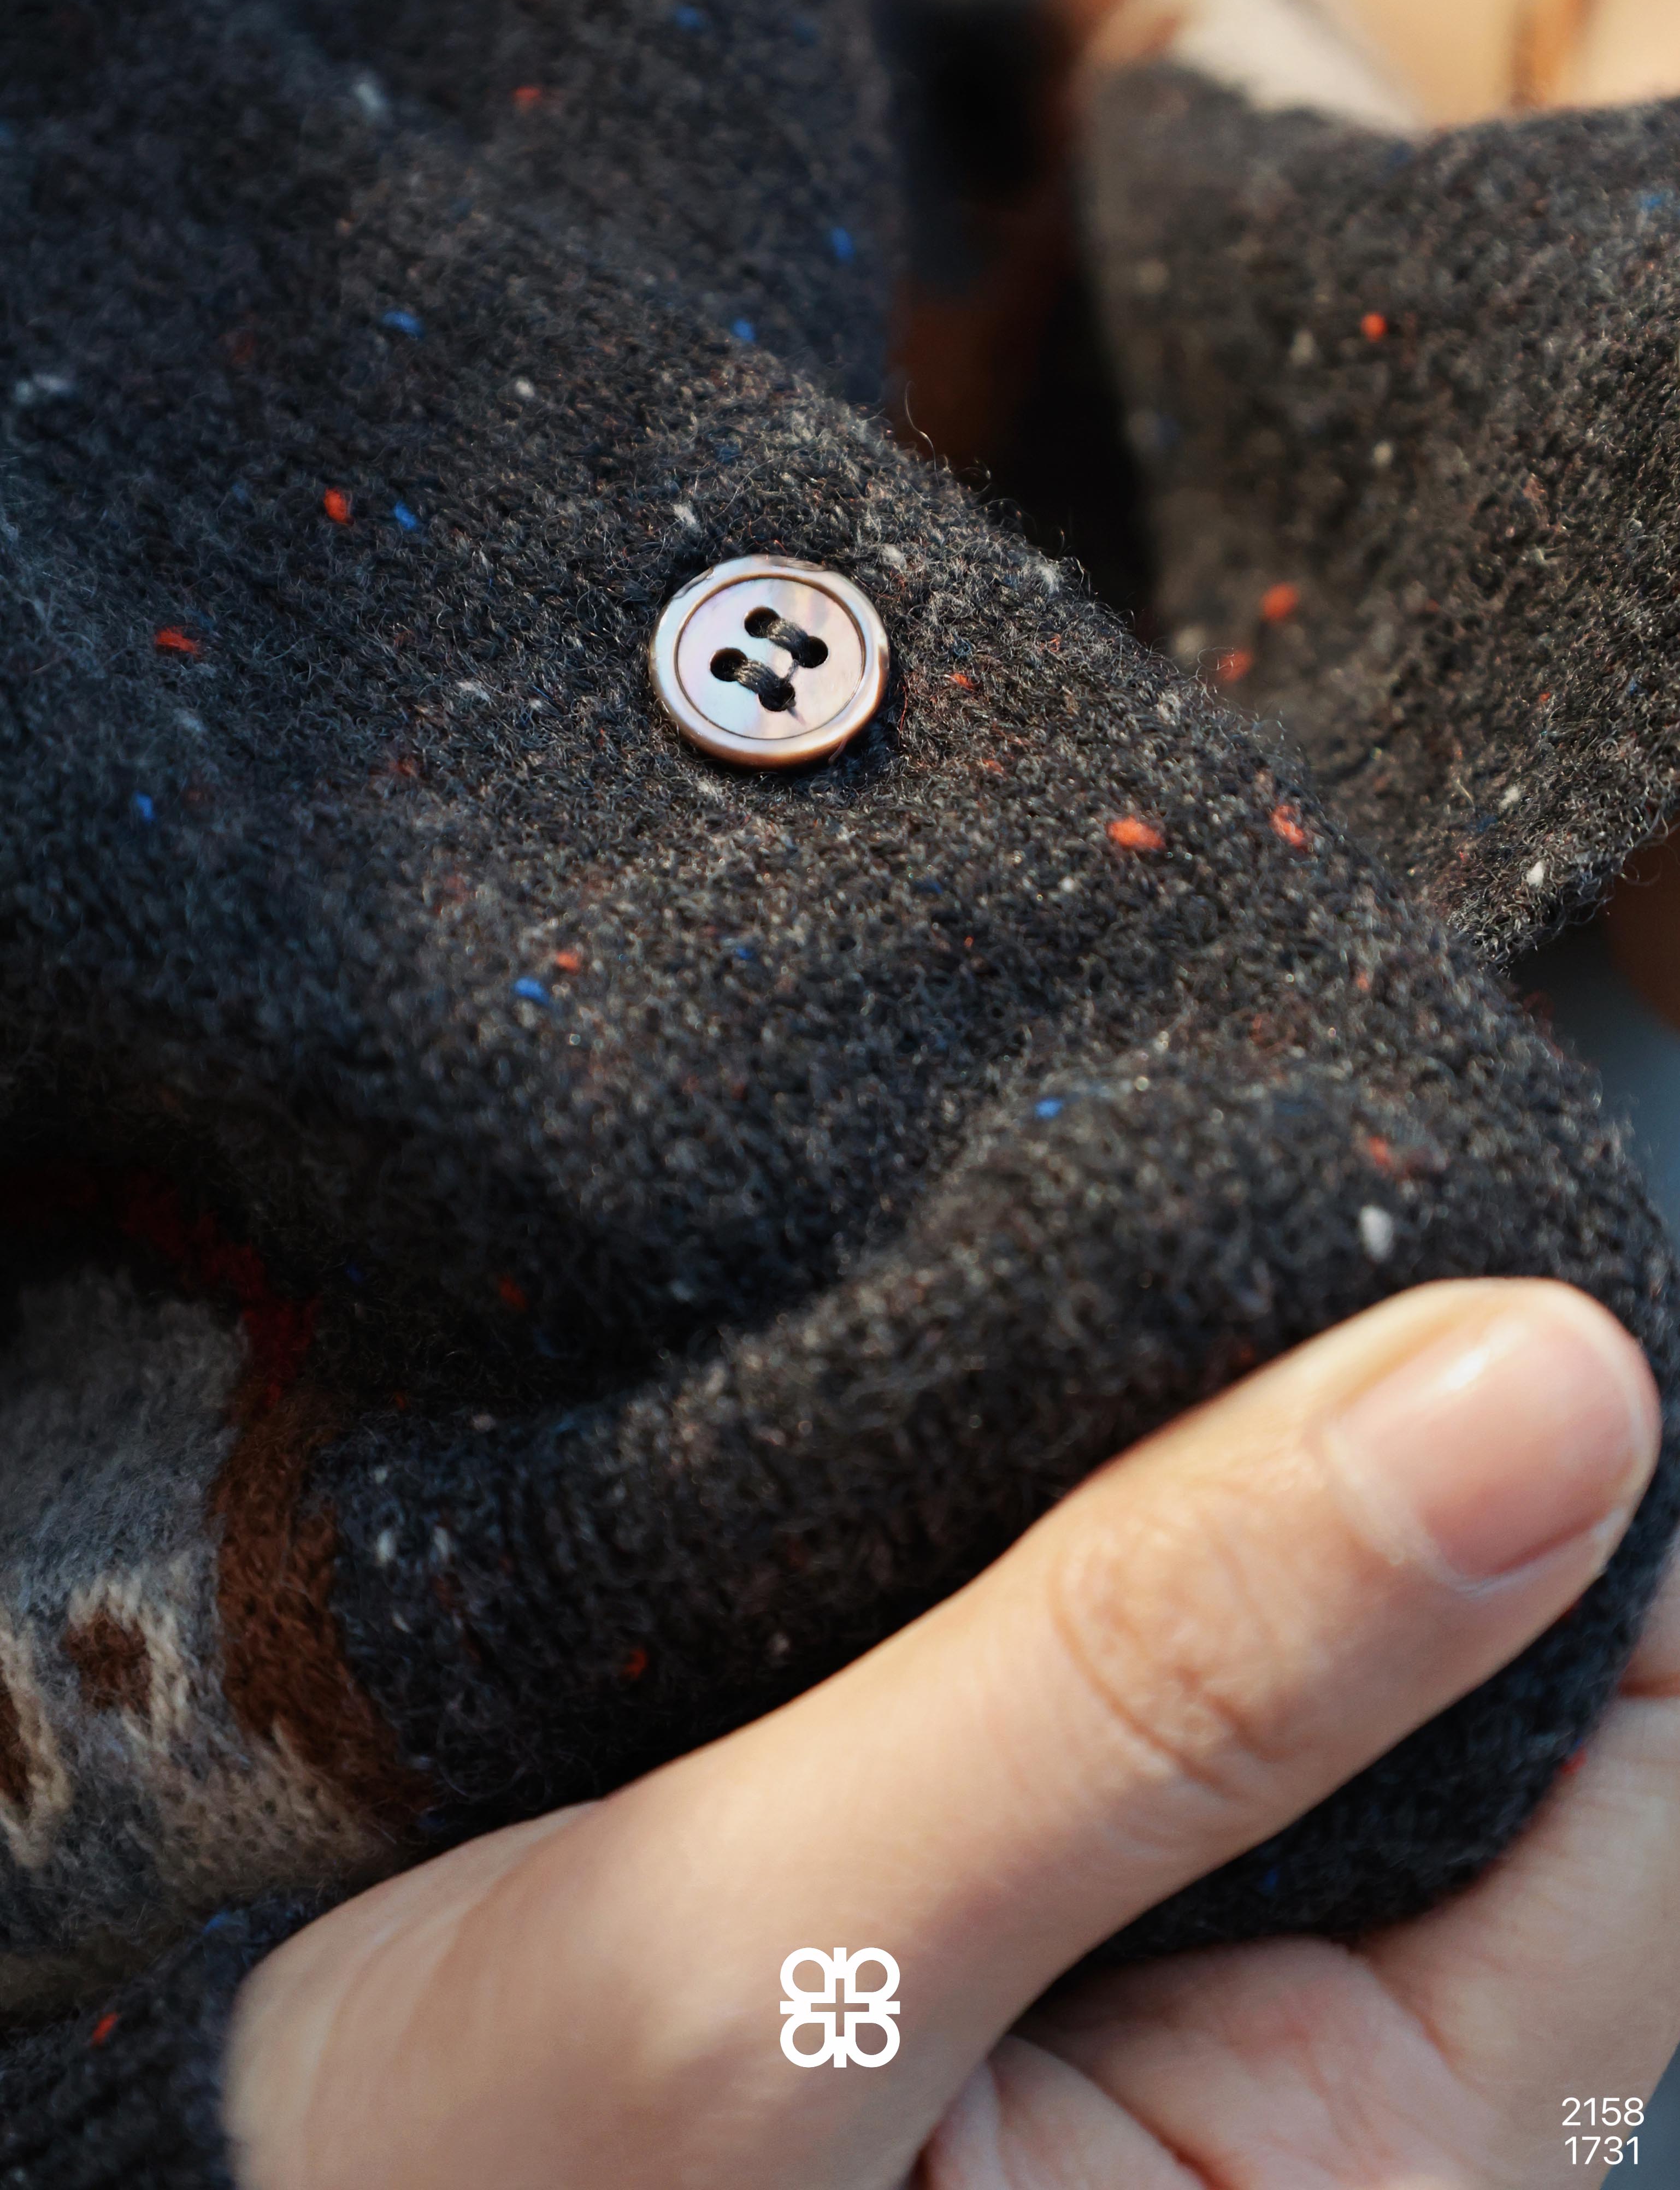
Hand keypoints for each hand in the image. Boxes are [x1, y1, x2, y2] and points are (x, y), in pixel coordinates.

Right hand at [225, 1279, 1672, 2189]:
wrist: (191, 2187)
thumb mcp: (769, 1961)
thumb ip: (1153, 1683)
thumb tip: (1551, 1386)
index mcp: (1353, 2158)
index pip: (1651, 1735)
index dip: (1560, 1473)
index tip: (1397, 1255)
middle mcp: (1295, 2073)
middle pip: (1479, 1669)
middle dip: (1345, 1453)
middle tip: (1165, 1227)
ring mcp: (1157, 1974)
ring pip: (1294, 1641)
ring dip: (1178, 1468)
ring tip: (1037, 1299)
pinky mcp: (1023, 1890)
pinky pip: (1139, 1658)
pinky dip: (1061, 1520)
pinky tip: (950, 1420)